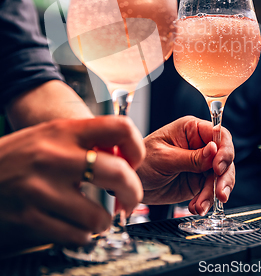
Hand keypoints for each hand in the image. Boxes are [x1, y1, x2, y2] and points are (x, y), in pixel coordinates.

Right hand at [0, 115, 144, 251]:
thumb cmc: (22, 154)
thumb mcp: (54, 134)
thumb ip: (87, 140)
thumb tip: (126, 156)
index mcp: (66, 130)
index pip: (119, 127)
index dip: (136, 147)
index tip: (134, 162)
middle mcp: (56, 155)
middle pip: (118, 173)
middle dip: (133, 192)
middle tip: (129, 198)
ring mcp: (42, 188)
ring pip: (99, 215)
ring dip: (104, 221)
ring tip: (96, 217)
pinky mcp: (30, 216)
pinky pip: (76, 235)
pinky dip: (82, 234)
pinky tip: (75, 225)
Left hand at [138, 116, 234, 215]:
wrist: (132, 184)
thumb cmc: (142, 161)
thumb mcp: (164, 158)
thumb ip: (191, 157)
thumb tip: (214, 150)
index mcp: (191, 129)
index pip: (219, 134)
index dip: (224, 149)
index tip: (219, 167)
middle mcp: (200, 145)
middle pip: (225, 157)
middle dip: (224, 176)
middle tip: (219, 192)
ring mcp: (201, 164)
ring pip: (222, 176)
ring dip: (214, 192)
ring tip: (201, 205)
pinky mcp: (199, 181)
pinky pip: (212, 191)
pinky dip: (207, 201)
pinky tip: (196, 206)